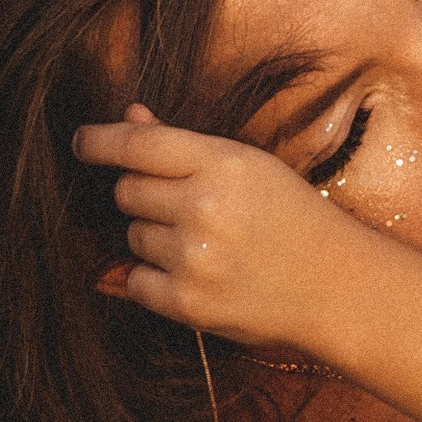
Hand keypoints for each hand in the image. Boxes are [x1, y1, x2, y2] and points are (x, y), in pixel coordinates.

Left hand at [74, 105, 362, 346]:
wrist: (339, 288)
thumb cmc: (295, 219)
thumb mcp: (251, 168)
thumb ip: (185, 145)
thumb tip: (129, 118)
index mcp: (224, 163)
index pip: (138, 144)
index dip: (101, 141)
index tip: (82, 142)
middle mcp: (204, 207)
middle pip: (127, 191)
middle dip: (144, 196)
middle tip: (186, 208)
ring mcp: (194, 257)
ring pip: (132, 236)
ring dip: (155, 239)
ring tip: (206, 245)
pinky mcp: (188, 303)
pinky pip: (135, 281)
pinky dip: (153, 279)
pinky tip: (195, 275)